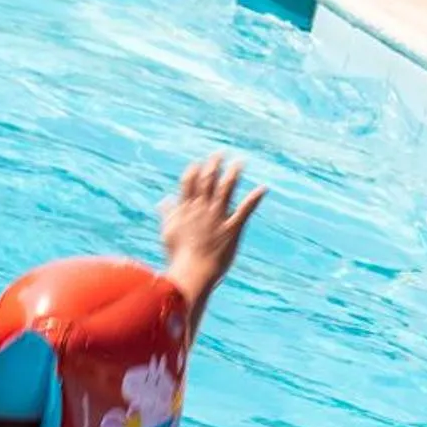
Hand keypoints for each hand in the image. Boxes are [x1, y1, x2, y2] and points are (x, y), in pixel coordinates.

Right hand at [161, 153, 265, 313]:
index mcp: (186, 210)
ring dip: (233, 174)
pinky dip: (254, 198)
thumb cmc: (178, 256)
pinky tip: (263, 188)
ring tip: (240, 162)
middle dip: (214, 165)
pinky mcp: (232, 228)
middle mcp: (202, 209)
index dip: (195, 171)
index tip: (200, 162)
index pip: (189, 184)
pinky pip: (245, 210)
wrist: (192, 273)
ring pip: (226, 189)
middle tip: (220, 153)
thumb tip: (164, 201)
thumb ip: (168, 213)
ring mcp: (217, 218)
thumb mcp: (169, 232)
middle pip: (208, 181)